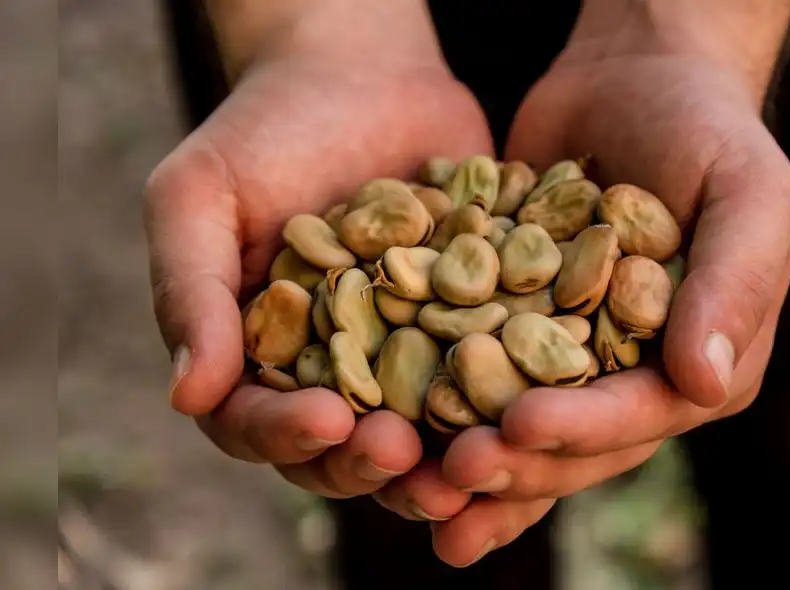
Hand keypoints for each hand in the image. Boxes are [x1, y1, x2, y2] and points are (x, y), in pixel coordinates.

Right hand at [144, 4, 492, 499]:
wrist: (360, 74)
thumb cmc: (264, 130)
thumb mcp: (201, 197)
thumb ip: (191, 292)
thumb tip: (188, 396)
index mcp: (260, 360)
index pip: (260, 423)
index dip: (288, 433)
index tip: (328, 420)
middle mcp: (337, 373)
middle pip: (347, 450)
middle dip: (373, 464)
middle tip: (403, 454)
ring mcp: (412, 356)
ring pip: (425, 434)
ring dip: (448, 461)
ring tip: (474, 466)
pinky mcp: (476, 327)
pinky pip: (495, 376)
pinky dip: (514, 400)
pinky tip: (542, 406)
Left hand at [374, 36, 789, 567]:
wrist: (637, 77)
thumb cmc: (708, 127)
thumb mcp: (748, 192)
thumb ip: (736, 283)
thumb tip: (705, 384)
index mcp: (701, 365)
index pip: (642, 415)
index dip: (583, 430)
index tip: (517, 426)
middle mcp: (635, 376)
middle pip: (573, 441)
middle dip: (513, 461)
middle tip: (446, 472)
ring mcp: (570, 354)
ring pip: (517, 425)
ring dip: (468, 460)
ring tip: (409, 484)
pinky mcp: (513, 323)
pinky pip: (473, 369)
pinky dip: (435, 400)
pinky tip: (386, 425)